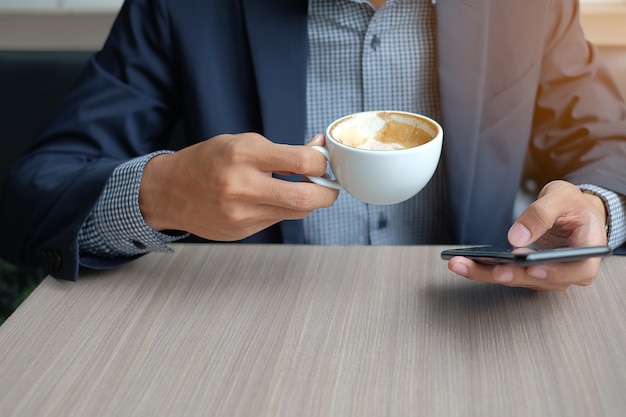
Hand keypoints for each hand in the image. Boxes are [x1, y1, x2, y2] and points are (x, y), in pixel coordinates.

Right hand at [138, 133, 338, 240]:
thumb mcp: (241, 143)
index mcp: (242, 154)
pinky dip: (281, 209)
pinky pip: (276, 220)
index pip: (303, 162)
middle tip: (329, 186)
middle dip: (328, 193)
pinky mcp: (241, 231)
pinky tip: (268, 200)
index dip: (321, 163)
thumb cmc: (207, 161)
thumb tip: (318, 147)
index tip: (322, 162)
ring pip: (295, 212)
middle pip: (306, 198)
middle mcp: (241, 186)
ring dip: (306, 201)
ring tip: (300, 188)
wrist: (168, 191)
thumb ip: (281, 150)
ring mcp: (240, 214)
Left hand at [448, 180, 608, 290]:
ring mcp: (547, 274)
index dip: (553, 273)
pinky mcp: (528, 272)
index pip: (576, 271)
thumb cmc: (574, 205)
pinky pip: (508, 273)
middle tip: (480, 267)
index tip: (530, 267)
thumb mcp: (561, 198)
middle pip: (537, 279)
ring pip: (517, 279)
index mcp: (587, 254)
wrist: (573, 209)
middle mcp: (567, 271)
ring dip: (487, 273)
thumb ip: (541, 214)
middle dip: (506, 274)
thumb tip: (518, 236)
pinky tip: (466, 262)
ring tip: (461, 263)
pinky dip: (486, 269)